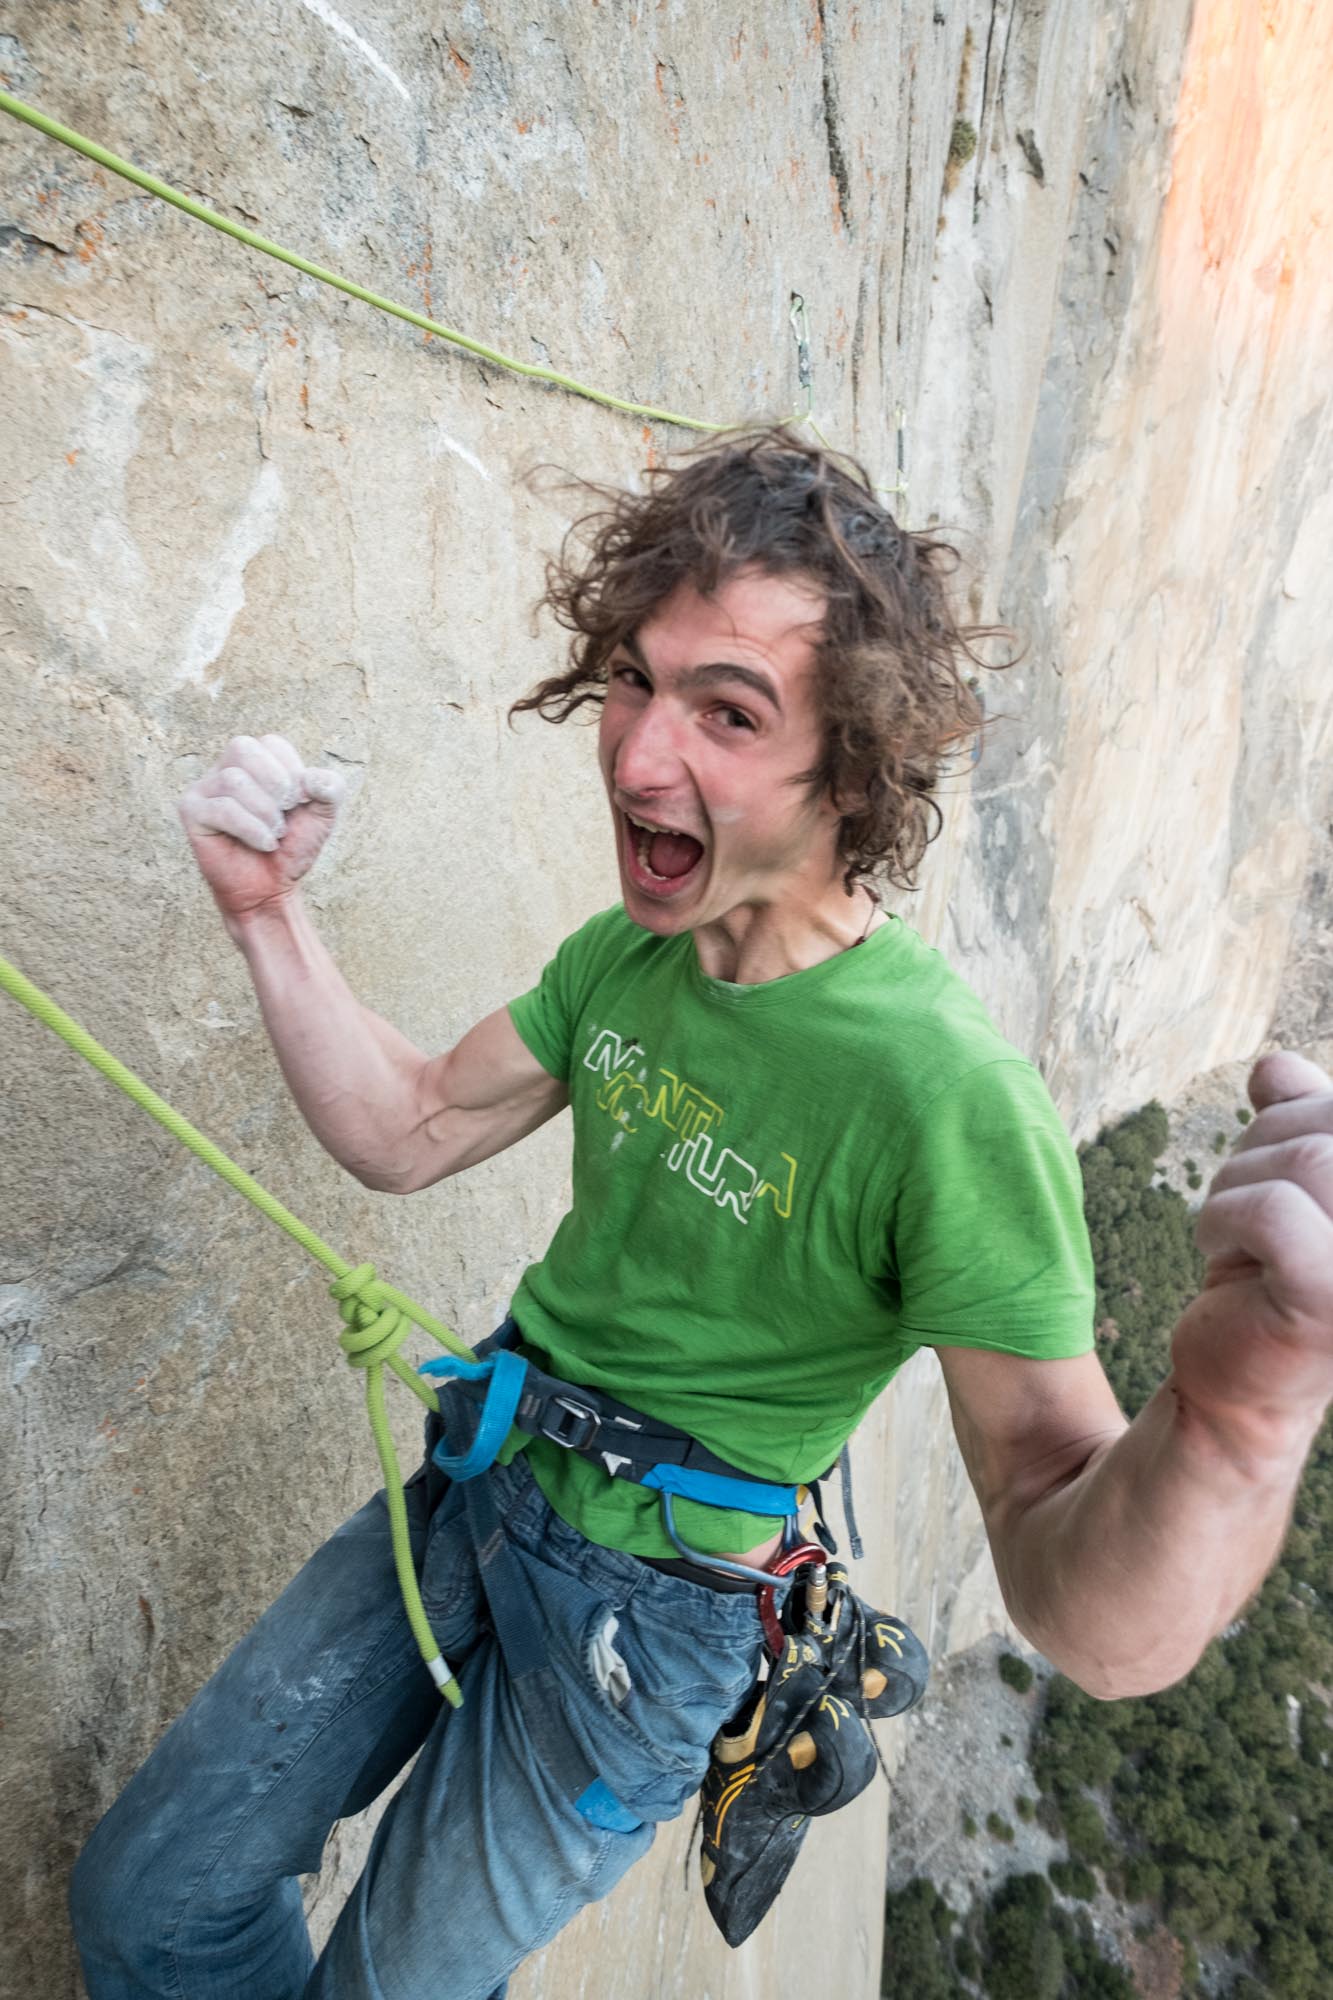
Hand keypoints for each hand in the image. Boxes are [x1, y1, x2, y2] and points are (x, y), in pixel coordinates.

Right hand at [177, 734, 345, 928]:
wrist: (272, 888)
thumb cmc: (291, 847)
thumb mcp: (323, 814)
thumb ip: (330, 787)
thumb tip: (310, 779)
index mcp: (255, 760)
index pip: (272, 744)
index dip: (293, 774)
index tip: (299, 803)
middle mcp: (225, 768)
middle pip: (243, 748)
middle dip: (275, 784)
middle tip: (285, 814)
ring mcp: (204, 788)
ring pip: (233, 780)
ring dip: (265, 813)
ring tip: (275, 835)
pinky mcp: (192, 811)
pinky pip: (221, 809)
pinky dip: (251, 829)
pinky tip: (264, 844)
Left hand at [1171, 1050, 1332, 1447]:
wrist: (1238, 1384)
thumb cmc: (1270, 1273)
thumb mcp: (1285, 1181)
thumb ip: (1298, 1119)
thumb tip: (1277, 1066)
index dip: (1303, 1113)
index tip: (1276, 1166)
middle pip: (1332, 1126)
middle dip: (1267, 1142)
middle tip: (1244, 1202)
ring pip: (1309, 1159)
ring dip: (1240, 1183)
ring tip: (1231, 1231)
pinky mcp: (1331, 1298)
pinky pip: (1271, 1208)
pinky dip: (1225, 1217)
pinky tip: (1219, 1253)